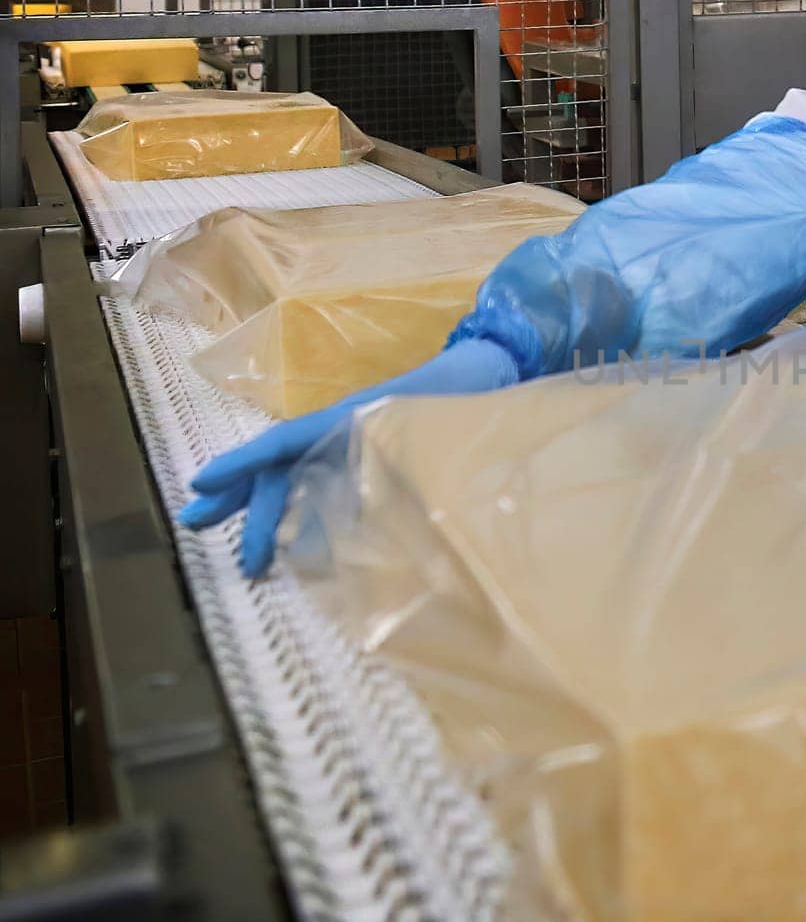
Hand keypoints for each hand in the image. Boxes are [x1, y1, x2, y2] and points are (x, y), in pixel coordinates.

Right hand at [180, 337, 519, 576]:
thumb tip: (375, 514)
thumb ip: (404, 470)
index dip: (243, 465)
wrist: (494, 370)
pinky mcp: (376, 457)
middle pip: (282, 466)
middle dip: (240, 497)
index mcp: (349, 421)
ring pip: (299, 476)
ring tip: (243, 552)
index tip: (202, 483)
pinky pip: (327, 483)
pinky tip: (295, 543)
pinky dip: (305, 510)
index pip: (284, 443)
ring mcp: (357, 444)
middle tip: (196, 527)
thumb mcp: (431, 431)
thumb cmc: (465, 396)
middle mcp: (345, 431)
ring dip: (266, 509)